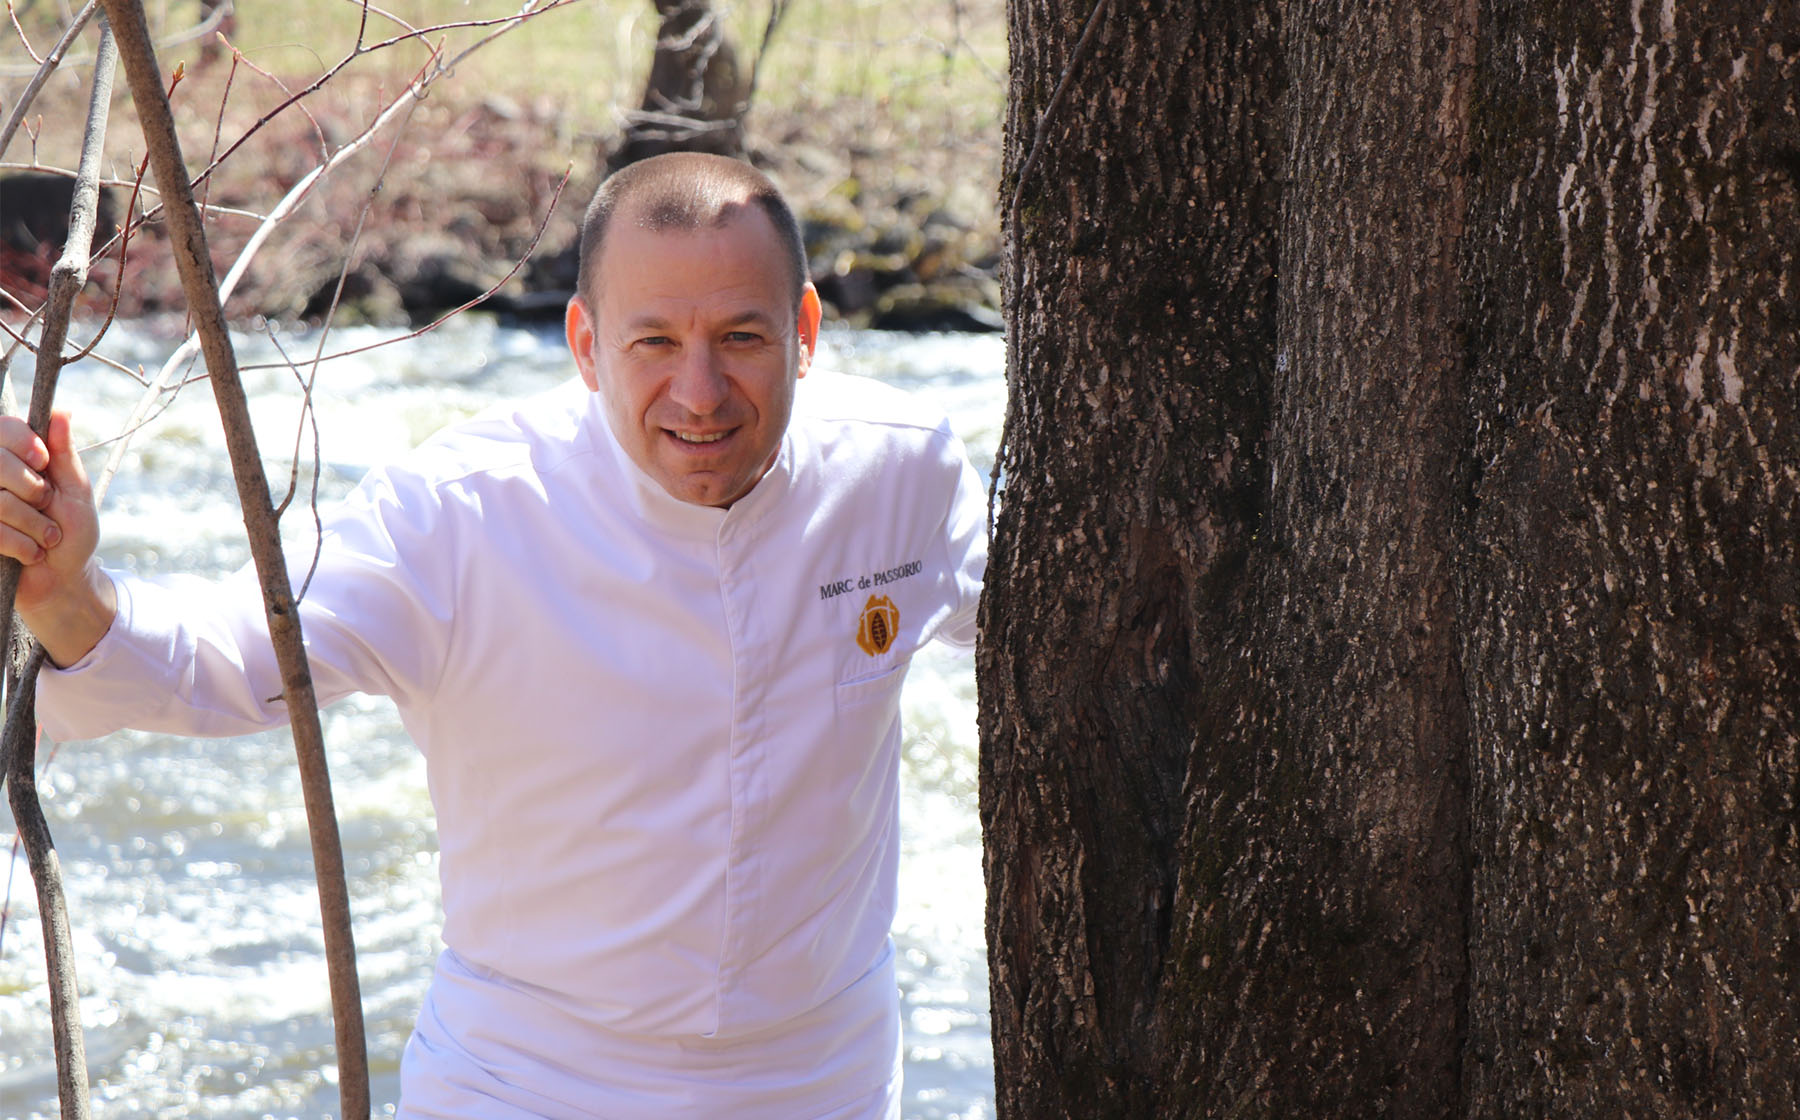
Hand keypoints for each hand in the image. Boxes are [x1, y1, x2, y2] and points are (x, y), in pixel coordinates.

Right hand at [0, 411, 114, 665]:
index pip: (2, 428)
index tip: (43, 461)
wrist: (63, 580)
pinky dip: (22, 546)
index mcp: (13, 459)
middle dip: (35, 492)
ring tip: (47, 537)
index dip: (22, 443)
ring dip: (35, 525)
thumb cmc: (72, 532)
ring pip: (0, 502)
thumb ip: (64, 453)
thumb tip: (62, 412)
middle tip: (47, 506)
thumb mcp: (76, 490)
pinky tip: (32, 553)